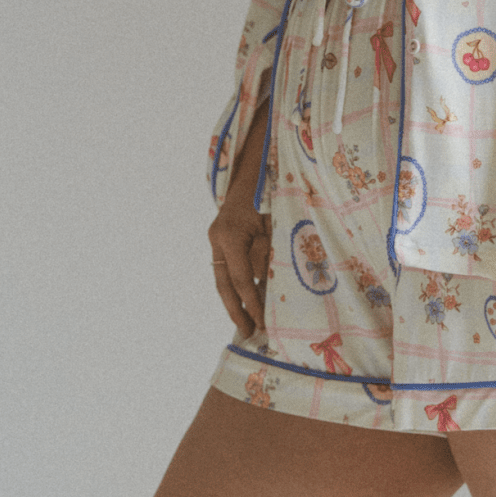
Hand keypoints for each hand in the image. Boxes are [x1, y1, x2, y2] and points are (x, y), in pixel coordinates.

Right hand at [209, 111, 271, 338]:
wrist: (256, 163)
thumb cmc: (272, 190)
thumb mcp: (278, 223)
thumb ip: (272, 253)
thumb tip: (269, 286)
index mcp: (230, 235)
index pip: (242, 279)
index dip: (253, 304)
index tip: (263, 324)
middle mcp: (218, 238)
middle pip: (225, 284)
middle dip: (238, 311)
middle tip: (249, 334)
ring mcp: (218, 237)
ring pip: (226, 277)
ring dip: (239, 299)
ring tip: (250, 323)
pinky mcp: (224, 237)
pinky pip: (231, 267)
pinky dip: (241, 284)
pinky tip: (251, 300)